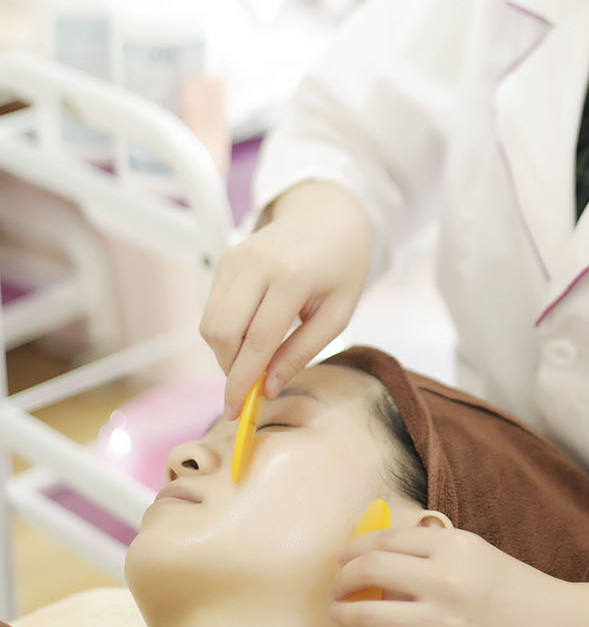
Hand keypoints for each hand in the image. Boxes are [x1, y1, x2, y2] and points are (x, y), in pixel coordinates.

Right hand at [199, 180, 371, 416]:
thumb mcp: (338, 312)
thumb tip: (267, 388)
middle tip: (249, 387)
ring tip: (256, 358)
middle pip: (222, 332)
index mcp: (292, 276)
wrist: (327, 214)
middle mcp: (256, 263)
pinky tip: (251, 333)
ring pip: (210, 323)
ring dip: (225, 352)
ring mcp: (235, 258)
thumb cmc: (341, 266)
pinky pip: (212, 308)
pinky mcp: (225, 258)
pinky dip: (225, 332)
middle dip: (230, 369)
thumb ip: (302, 351)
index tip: (236, 412)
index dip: (242, 381)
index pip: (256, 340)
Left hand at [328, 525, 588, 626]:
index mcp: (455, 545)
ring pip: (370, 615)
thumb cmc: (522, 591)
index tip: (342, 559)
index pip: (384, 540)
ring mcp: (445, 626)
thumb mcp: (478, 555)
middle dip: (341, 579)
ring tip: (339, 615)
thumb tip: (380, 567)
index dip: (353, 549)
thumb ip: (433, 555)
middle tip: (336, 588)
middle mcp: (446, 580)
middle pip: (369, 570)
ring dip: (344, 613)